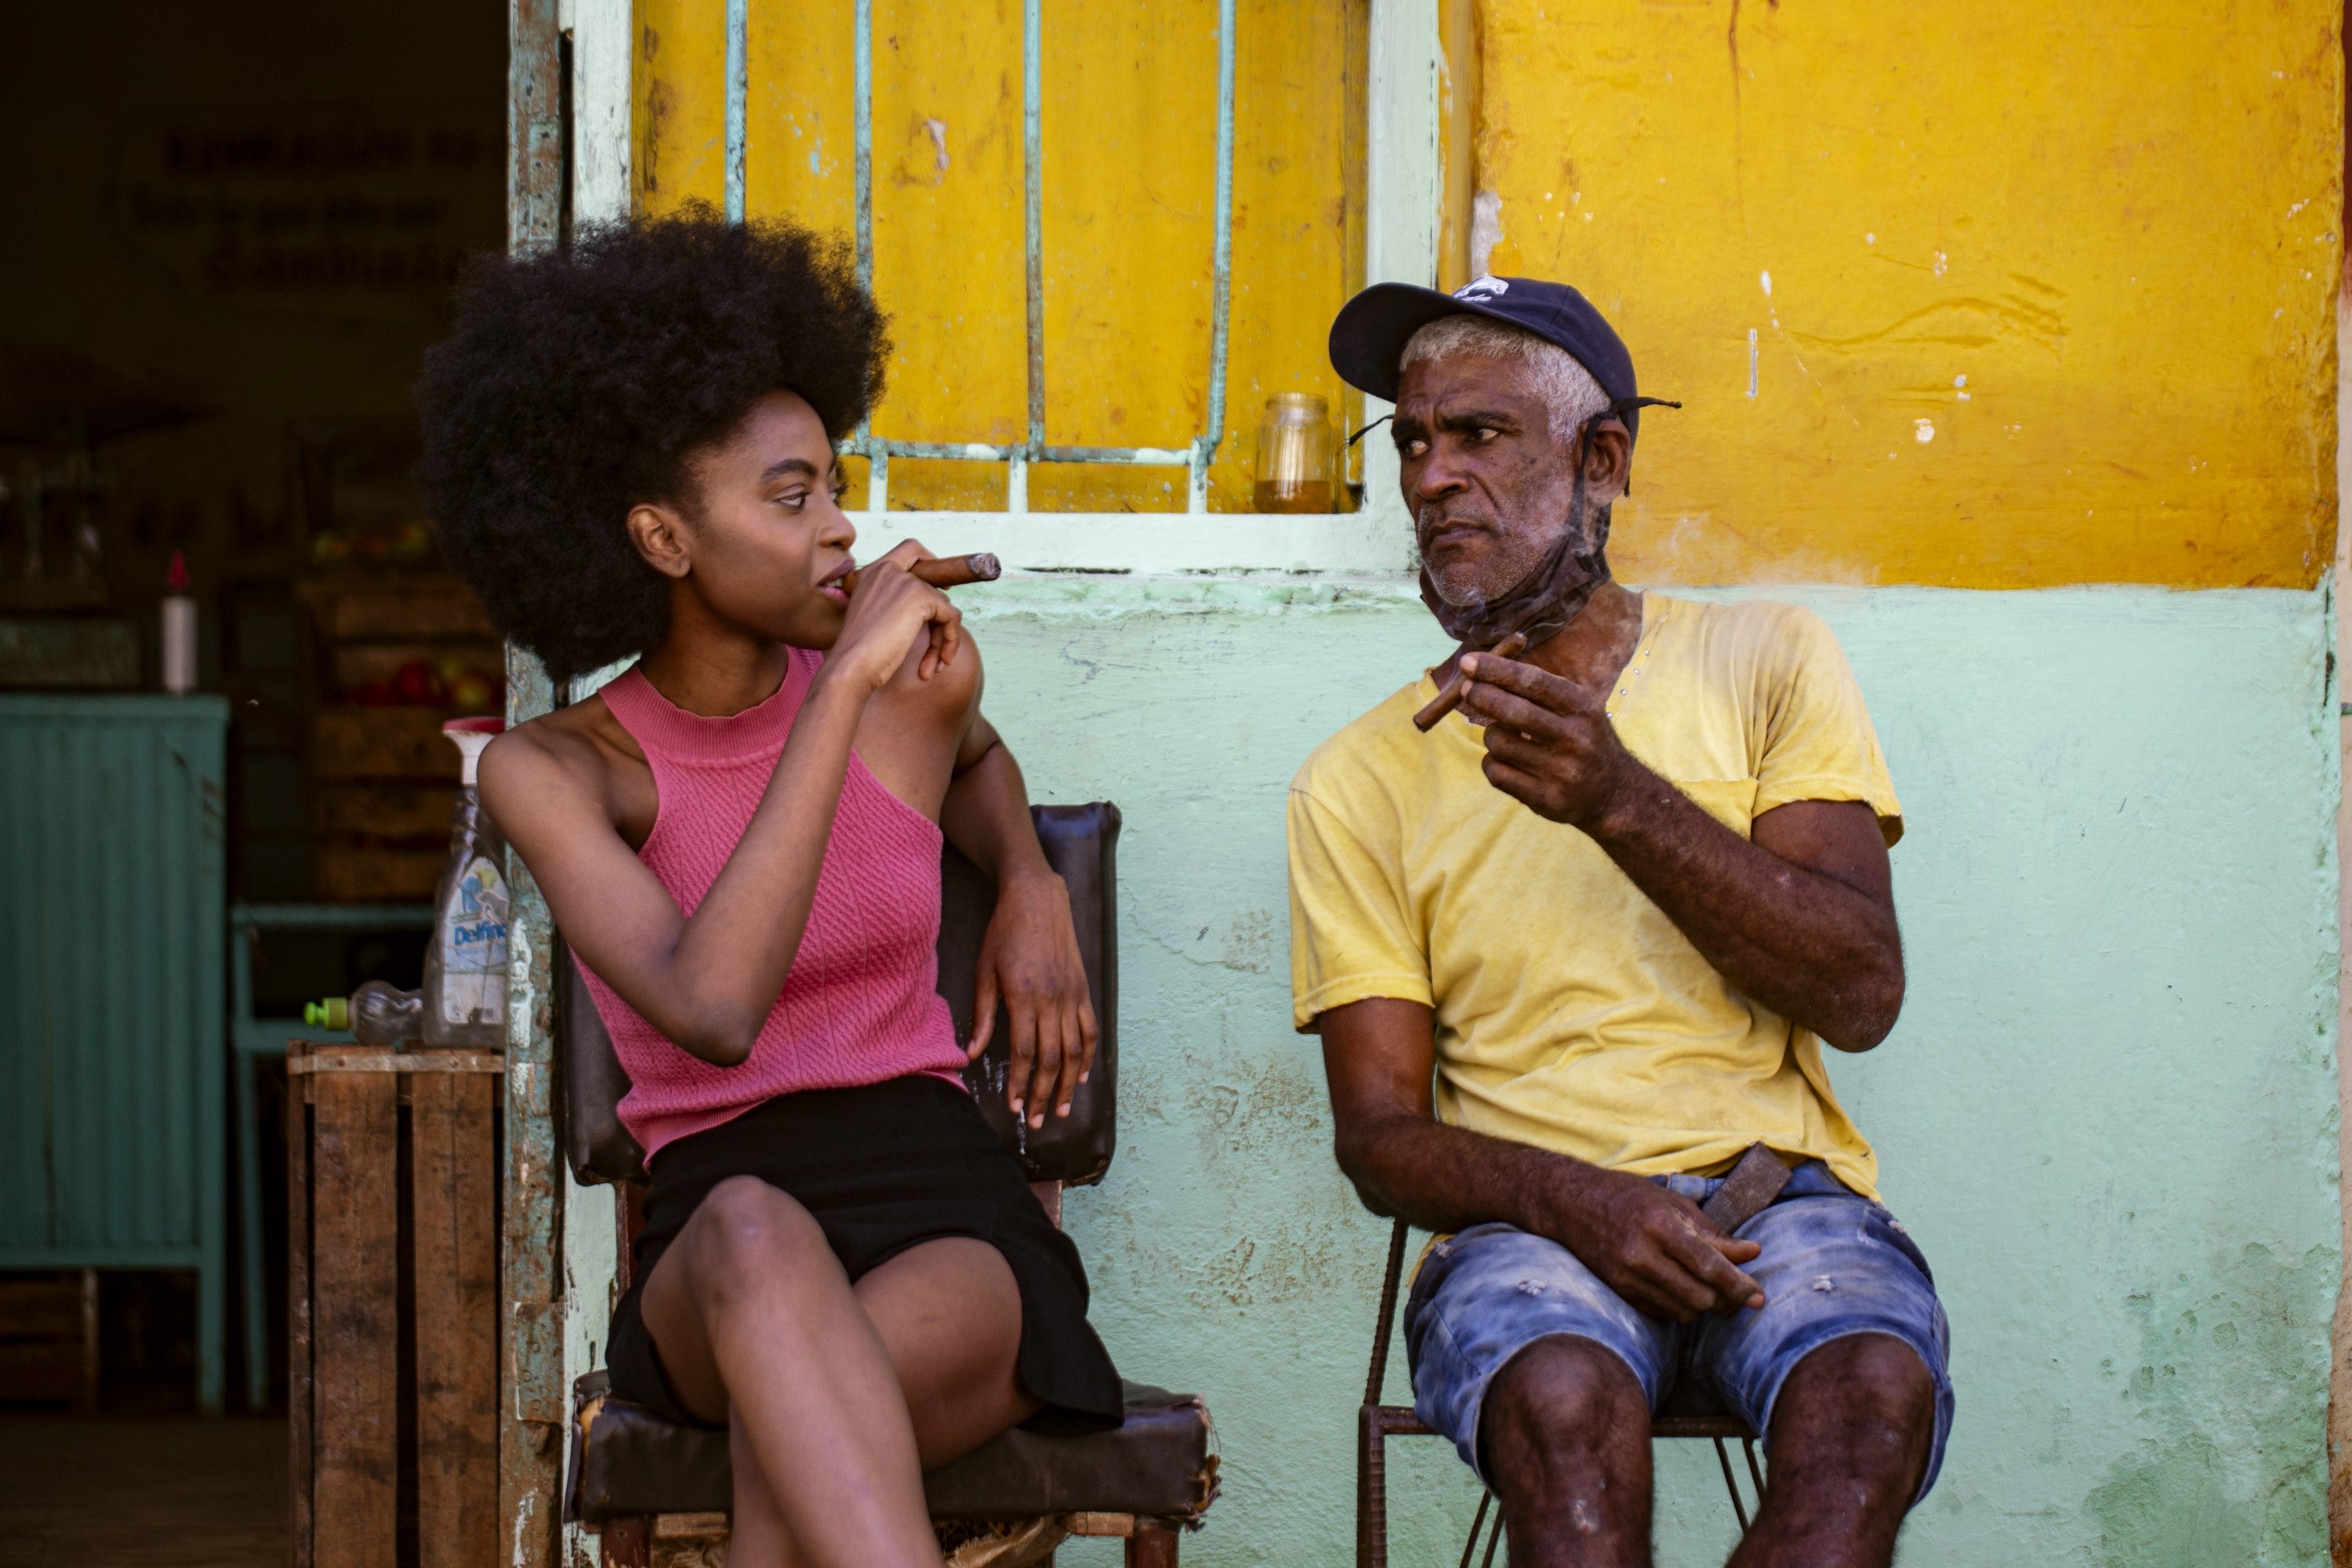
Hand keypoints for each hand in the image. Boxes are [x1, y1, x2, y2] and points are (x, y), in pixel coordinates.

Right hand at [827, 544, 960, 691]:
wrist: (850, 665)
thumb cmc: (859, 653)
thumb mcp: (874, 619)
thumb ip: (895, 604)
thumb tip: (936, 607)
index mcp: (870, 573)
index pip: (909, 549)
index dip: (931, 562)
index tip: (941, 586)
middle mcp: (886, 570)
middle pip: (933, 581)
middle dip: (942, 611)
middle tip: (947, 634)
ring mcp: (903, 581)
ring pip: (943, 605)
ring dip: (943, 637)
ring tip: (934, 664)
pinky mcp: (919, 596)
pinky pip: (951, 616)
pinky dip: (950, 640)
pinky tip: (937, 662)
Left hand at [969, 868, 1097, 1127]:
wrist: (1037, 899)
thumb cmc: (1003, 933)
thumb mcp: (983, 971)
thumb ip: (981, 1014)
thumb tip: (972, 1053)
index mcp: (1023, 997)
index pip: (1024, 1053)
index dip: (1020, 1084)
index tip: (1014, 1107)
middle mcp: (1052, 1000)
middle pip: (1051, 1059)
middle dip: (1043, 1095)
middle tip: (1036, 1121)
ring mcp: (1071, 995)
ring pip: (1075, 1050)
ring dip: (1068, 1084)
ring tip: (1061, 1109)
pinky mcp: (1083, 989)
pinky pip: (1090, 1029)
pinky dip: (1088, 1056)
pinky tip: (1081, 1076)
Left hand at [1455, 653, 1638, 829]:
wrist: (1612, 791)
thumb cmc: (1582, 738)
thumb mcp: (1576, 707)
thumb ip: (1537, 689)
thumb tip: (1482, 671)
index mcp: (1582, 707)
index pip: (1534, 682)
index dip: (1497, 670)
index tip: (1469, 662)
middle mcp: (1575, 738)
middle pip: (1515, 712)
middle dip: (1483, 696)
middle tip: (1467, 689)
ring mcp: (1561, 771)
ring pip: (1500, 743)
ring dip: (1490, 733)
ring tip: (1501, 733)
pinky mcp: (1546, 798)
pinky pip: (1497, 773)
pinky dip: (1491, 761)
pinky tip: (1503, 758)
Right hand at [1531, 1164, 1764, 1321]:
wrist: (1570, 1203)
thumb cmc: (1627, 1196)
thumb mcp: (1673, 1203)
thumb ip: (1713, 1233)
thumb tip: (1752, 1253)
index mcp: (1659, 1224)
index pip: (1708, 1265)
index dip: (1738, 1284)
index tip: (1759, 1296)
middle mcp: (1641, 1253)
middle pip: (1698, 1295)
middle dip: (1725, 1300)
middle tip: (1741, 1294)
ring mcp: (1626, 1275)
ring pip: (1682, 1310)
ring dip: (1703, 1305)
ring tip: (1712, 1290)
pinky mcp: (1618, 1290)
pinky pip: (1661, 1312)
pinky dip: (1679, 1307)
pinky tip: (1682, 1290)